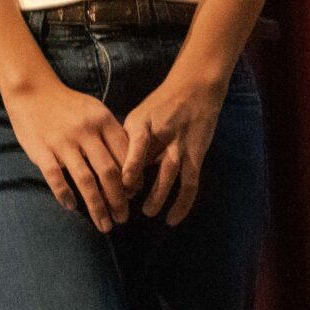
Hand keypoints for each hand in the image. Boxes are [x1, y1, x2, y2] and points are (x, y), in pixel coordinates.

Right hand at [3, 81, 132, 231]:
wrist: (32, 89)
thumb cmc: (68, 105)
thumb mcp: (96, 111)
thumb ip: (112, 134)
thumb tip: (130, 166)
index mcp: (103, 120)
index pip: (125, 155)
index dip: (132, 180)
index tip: (134, 196)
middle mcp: (86, 132)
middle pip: (109, 173)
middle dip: (119, 200)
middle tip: (123, 218)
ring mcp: (63, 142)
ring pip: (86, 181)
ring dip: (98, 207)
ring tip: (105, 225)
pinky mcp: (42, 150)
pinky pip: (56, 178)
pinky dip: (65, 195)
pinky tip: (71, 207)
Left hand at [119, 73, 224, 224]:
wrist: (195, 89)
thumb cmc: (161, 105)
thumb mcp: (139, 116)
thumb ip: (128, 141)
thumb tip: (113, 170)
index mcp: (141, 124)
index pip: (133, 147)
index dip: (126, 168)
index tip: (116, 186)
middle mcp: (162, 136)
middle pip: (147, 165)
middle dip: (134, 187)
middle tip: (123, 204)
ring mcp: (181, 147)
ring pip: (168, 177)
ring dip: (157, 197)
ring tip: (147, 212)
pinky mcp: (196, 157)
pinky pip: (190, 185)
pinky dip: (182, 205)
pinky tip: (172, 219)